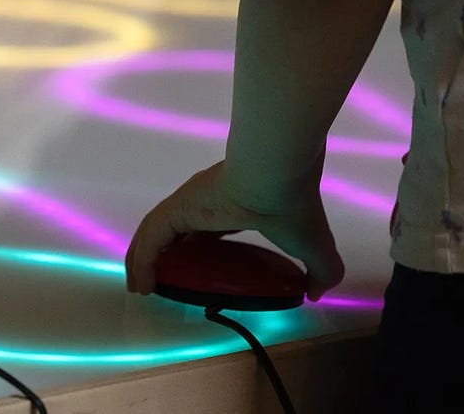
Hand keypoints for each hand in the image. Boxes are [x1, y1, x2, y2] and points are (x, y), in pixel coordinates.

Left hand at [126, 161, 343, 301]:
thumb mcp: (314, 245)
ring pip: (155, 235)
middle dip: (165, 257)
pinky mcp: (177, 207)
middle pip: (175, 232)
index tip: (195, 272)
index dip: (197, 251)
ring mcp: (188, 203)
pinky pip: (150, 239)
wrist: (279, 170)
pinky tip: (142, 285)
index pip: (206, 231)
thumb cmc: (293, 203)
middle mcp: (204, 202)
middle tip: (162, 283)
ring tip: (143, 287)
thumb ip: (322, 269)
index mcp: (233, 207)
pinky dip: (142, 262)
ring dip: (145, 261)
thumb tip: (317, 293)